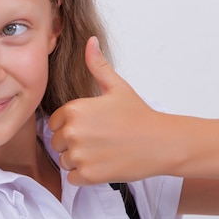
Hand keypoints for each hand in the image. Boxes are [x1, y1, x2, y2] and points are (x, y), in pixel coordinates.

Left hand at [49, 36, 169, 184]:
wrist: (163, 143)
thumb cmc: (139, 115)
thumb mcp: (117, 87)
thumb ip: (97, 66)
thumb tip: (91, 41)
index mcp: (74, 109)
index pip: (55, 122)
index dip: (71, 126)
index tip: (92, 128)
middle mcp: (72, 131)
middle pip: (57, 143)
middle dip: (73, 144)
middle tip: (99, 141)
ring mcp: (79, 154)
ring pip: (65, 161)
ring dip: (79, 161)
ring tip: (103, 153)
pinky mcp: (88, 174)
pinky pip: (73, 178)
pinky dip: (85, 176)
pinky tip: (103, 165)